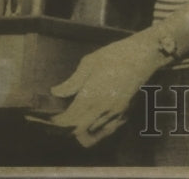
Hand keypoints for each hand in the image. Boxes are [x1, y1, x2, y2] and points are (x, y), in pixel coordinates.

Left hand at [49, 30, 162, 147]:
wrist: (145, 54)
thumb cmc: (117, 54)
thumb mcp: (90, 62)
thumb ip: (72, 81)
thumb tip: (55, 93)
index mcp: (92, 96)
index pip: (66, 120)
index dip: (53, 123)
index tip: (43, 118)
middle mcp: (103, 109)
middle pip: (76, 132)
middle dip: (63, 129)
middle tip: (54, 120)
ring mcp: (115, 114)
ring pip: (90, 134)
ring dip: (78, 130)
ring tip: (70, 120)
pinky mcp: (124, 113)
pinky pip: (104, 131)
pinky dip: (93, 130)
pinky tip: (89, 118)